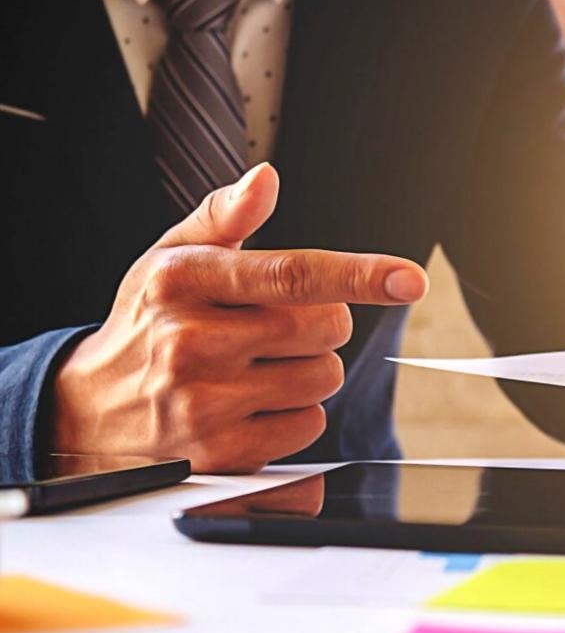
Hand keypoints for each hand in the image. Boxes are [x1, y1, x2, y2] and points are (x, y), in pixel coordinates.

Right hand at [50, 164, 428, 472]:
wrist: (85, 411)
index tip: (410, 278)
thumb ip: (223, 217)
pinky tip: (250, 407)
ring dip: (308, 372)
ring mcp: (203, 403)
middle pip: (326, 329)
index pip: (290, 274)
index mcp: (181, 282)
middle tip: (275, 329)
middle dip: (320, 325)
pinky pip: (307, 428)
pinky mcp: (221, 454)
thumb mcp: (169, 260)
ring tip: (255, 369)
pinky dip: (293, 417)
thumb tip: (265, 178)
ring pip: (323, 379)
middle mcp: (189, 342)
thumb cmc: (146, 324)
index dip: (359, 275)